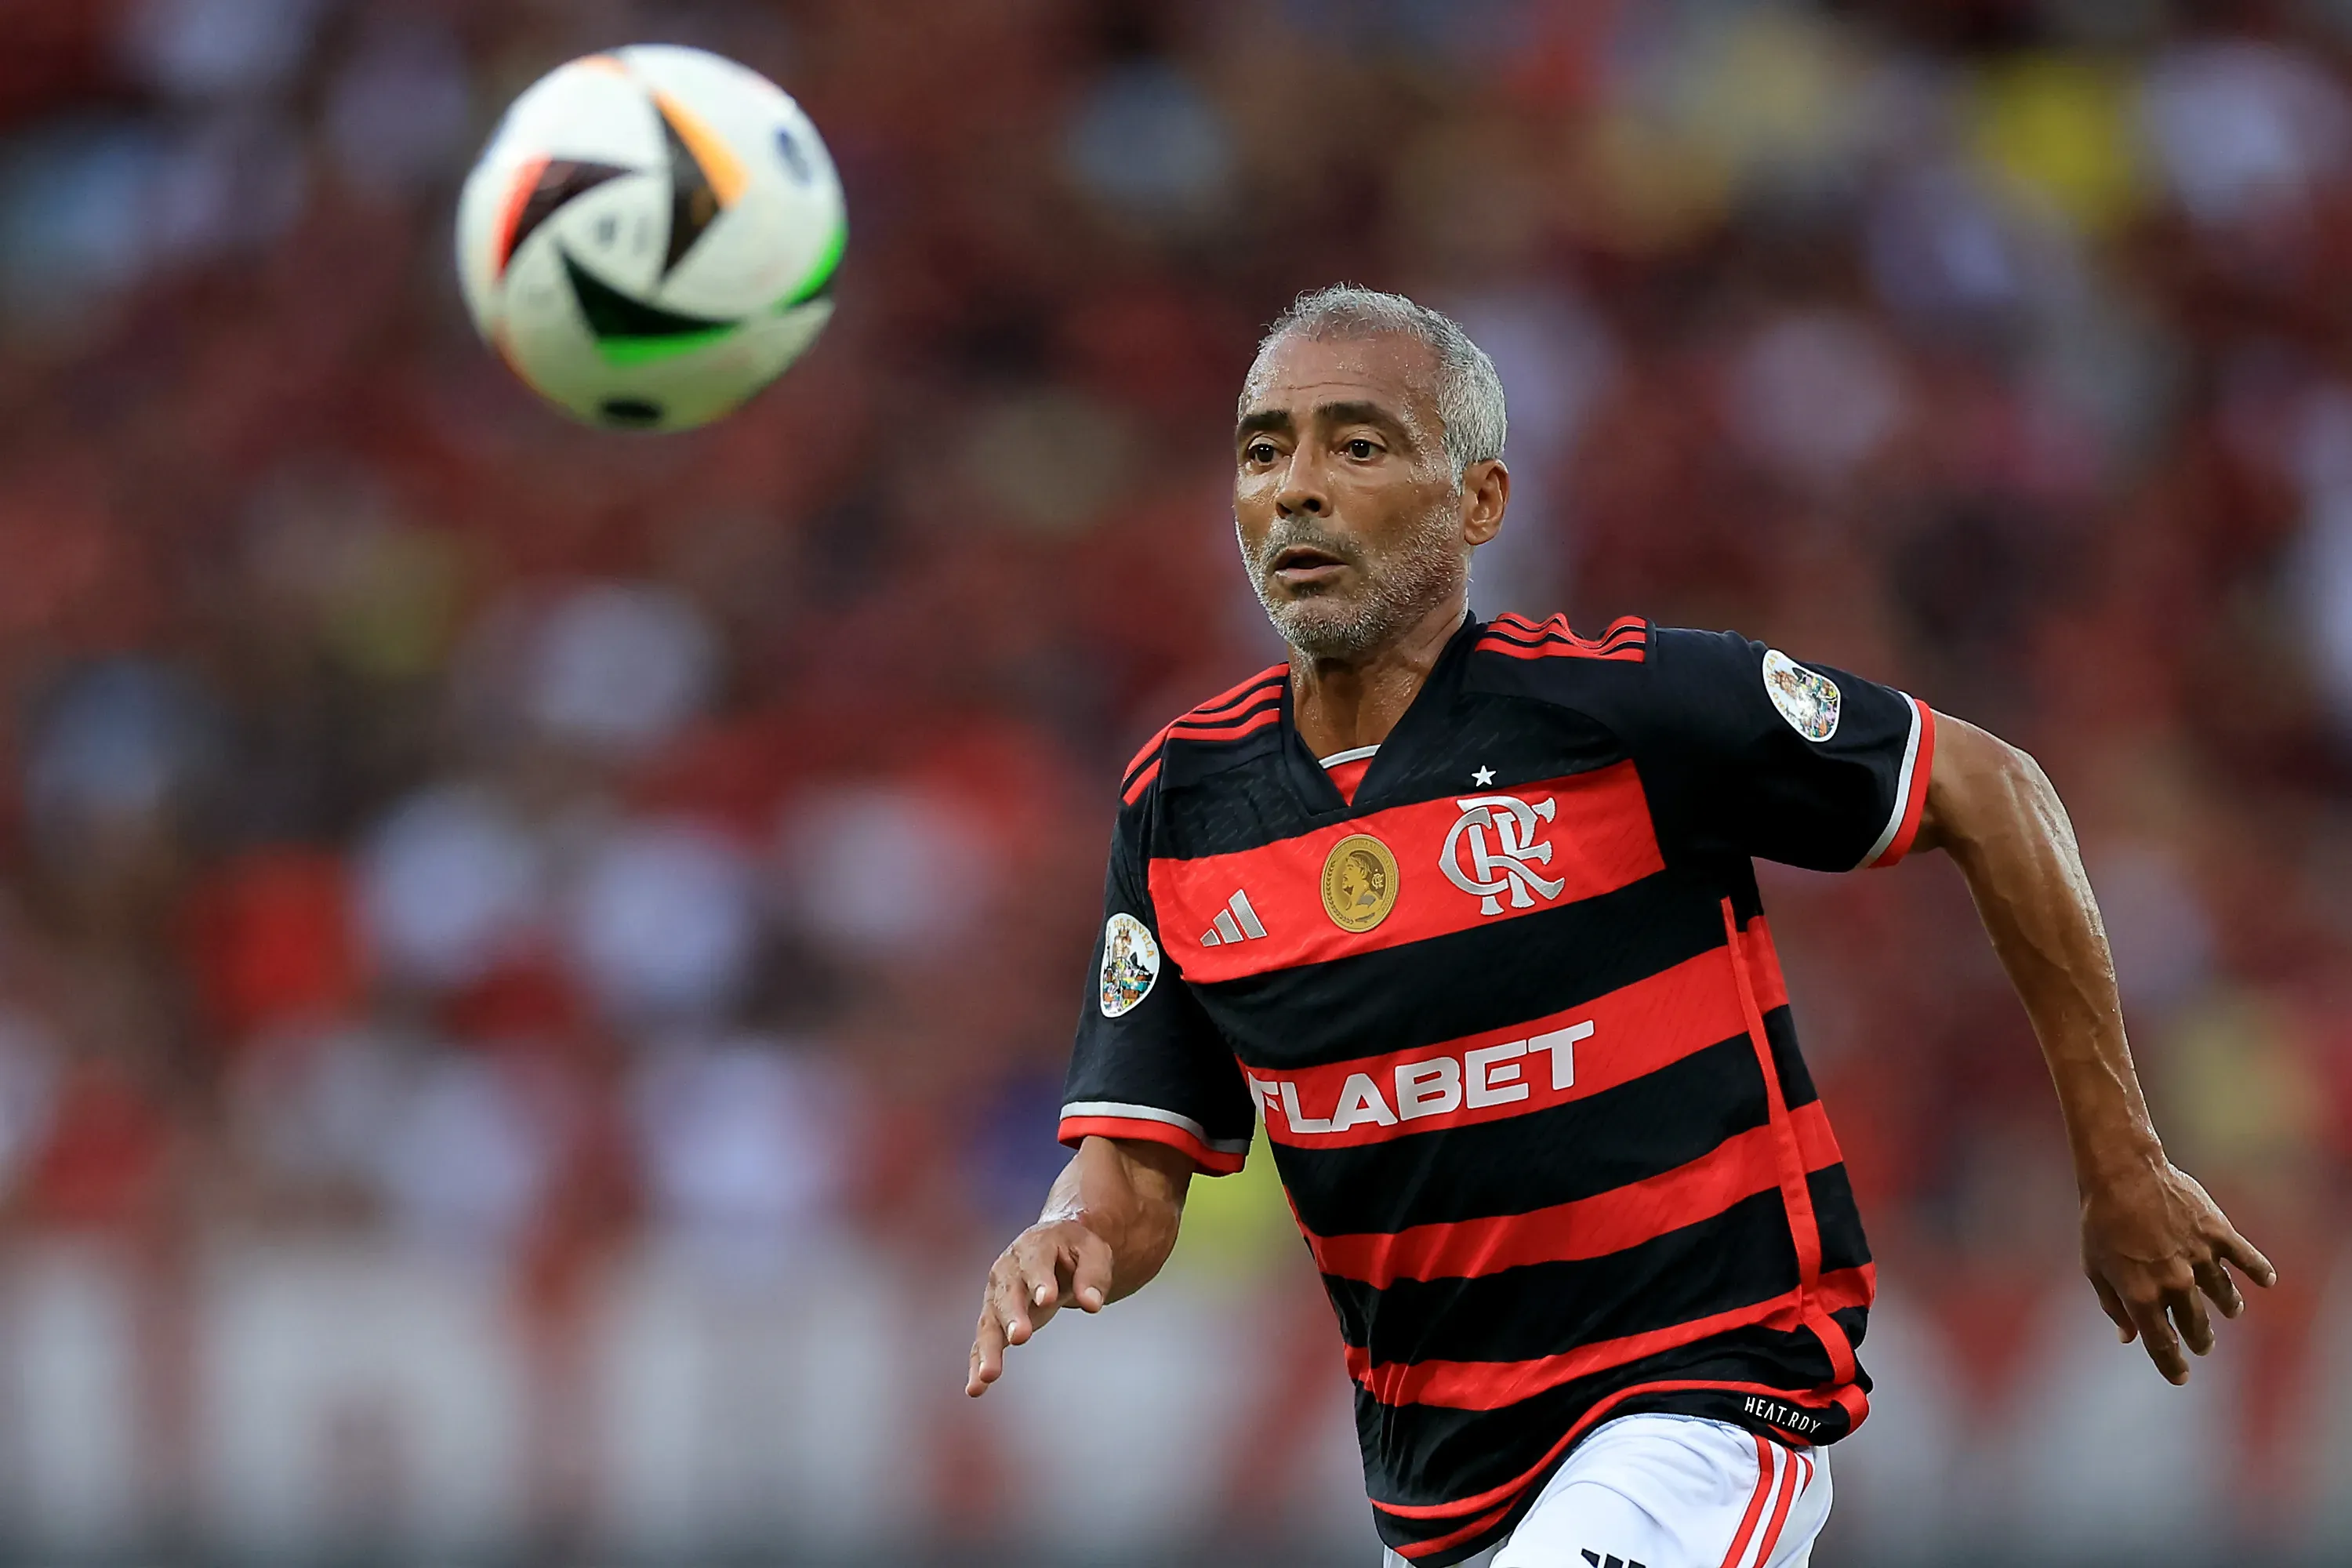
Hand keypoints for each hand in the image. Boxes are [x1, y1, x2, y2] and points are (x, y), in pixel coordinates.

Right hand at [966, 1216, 1114, 1396]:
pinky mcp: (995, 1318)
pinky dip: (978, 1363)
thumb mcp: (1093, 1252)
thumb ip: (1092, 1275)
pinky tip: (976, 1388)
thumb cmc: (1076, 1250)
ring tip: (988, 1375)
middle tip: (1020, 1337)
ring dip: (989, 1348)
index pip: (1036, 1263)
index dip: (1040, 1280)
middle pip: (1007, 1294)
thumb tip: (1091, 1304)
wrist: (1055, 1247)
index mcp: (1034, 1246)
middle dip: (1012, 1315)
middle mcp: (1009, 1270)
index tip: (1048, 1299)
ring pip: (990, 1322)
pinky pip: (984, 1341)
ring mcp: (997, 1294)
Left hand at [2080, 1157, 2275, 1384]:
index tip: (2181, 1377)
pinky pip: (2247, 1259)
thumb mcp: (2095, 1268)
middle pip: (2197, 1326)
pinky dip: (2259, 1272)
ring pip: (2224, 1297)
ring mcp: (2199, 1259)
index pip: (2162, 1345)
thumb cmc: (2100, 1221)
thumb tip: (2129, 1337)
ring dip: (2228, 1308)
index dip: (2172, 1366)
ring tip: (2229, 1312)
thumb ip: (2113, 1306)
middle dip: (2200, 1339)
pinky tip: (2266, 1281)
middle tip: (2203, 1344)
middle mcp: (2175, 1283)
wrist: (2122, 1173)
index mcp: (2141, 1296)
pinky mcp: (2218, 1234)